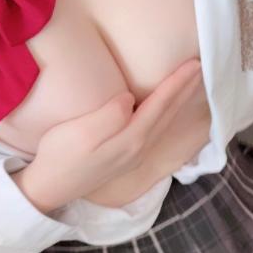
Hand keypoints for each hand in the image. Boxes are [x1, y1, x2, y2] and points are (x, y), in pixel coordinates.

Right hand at [13, 58, 204, 214]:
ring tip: (191, 86)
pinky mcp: (125, 158)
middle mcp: (138, 149)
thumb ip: (109, 116)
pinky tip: (168, 114)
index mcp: (131, 139)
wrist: (50, 188)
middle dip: (185, 91)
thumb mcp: (81, 133)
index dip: (177, 84)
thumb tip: (128, 98)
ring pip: (164, 125)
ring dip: (179, 104)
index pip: (159, 105)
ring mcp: (133, 156)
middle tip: (202, 68)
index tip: (194, 64)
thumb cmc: (61, 156)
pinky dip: (167, 118)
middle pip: (167, 115)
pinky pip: (156, 133)